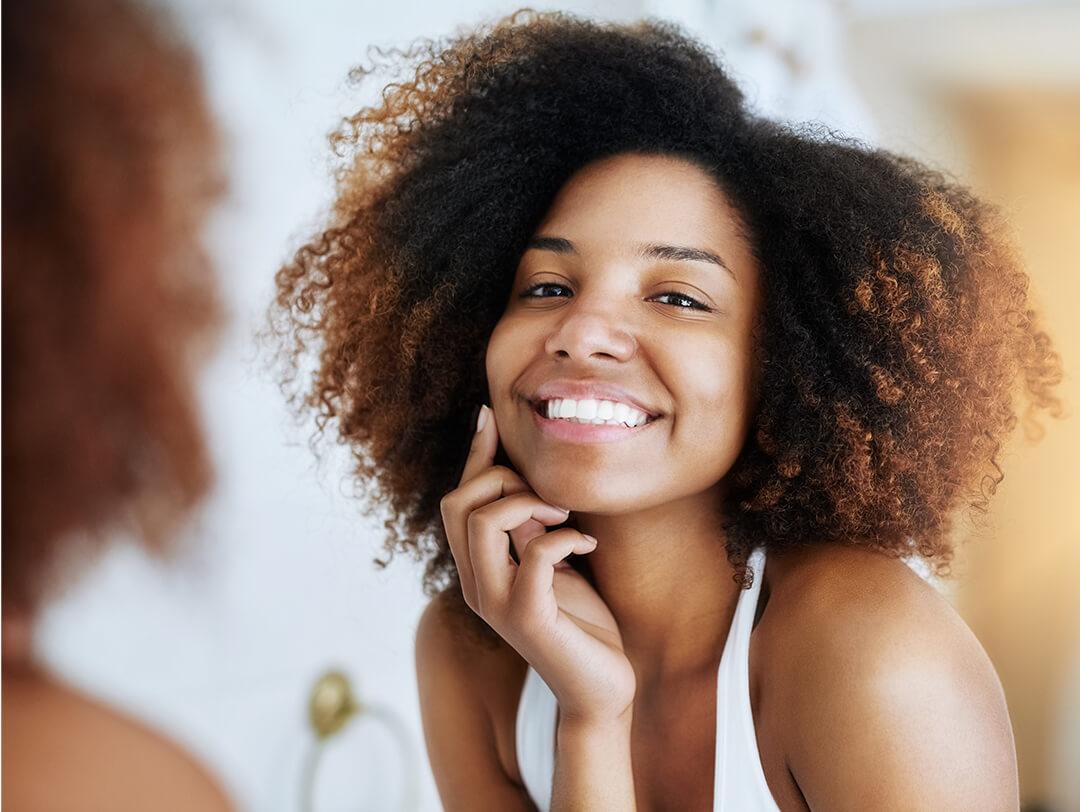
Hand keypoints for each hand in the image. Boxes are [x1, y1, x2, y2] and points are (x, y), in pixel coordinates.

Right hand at [439, 403, 635, 723]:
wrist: (600, 688)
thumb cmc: (580, 623)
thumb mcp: (549, 560)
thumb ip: (527, 526)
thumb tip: (515, 475)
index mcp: (476, 568)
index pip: (456, 500)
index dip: (473, 455)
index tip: (490, 415)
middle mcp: (475, 584)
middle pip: (458, 503)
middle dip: (504, 480)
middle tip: (552, 497)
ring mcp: (497, 603)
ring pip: (482, 522)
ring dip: (529, 502)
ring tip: (567, 515)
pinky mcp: (528, 619)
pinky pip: (534, 556)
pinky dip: (563, 536)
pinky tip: (587, 542)